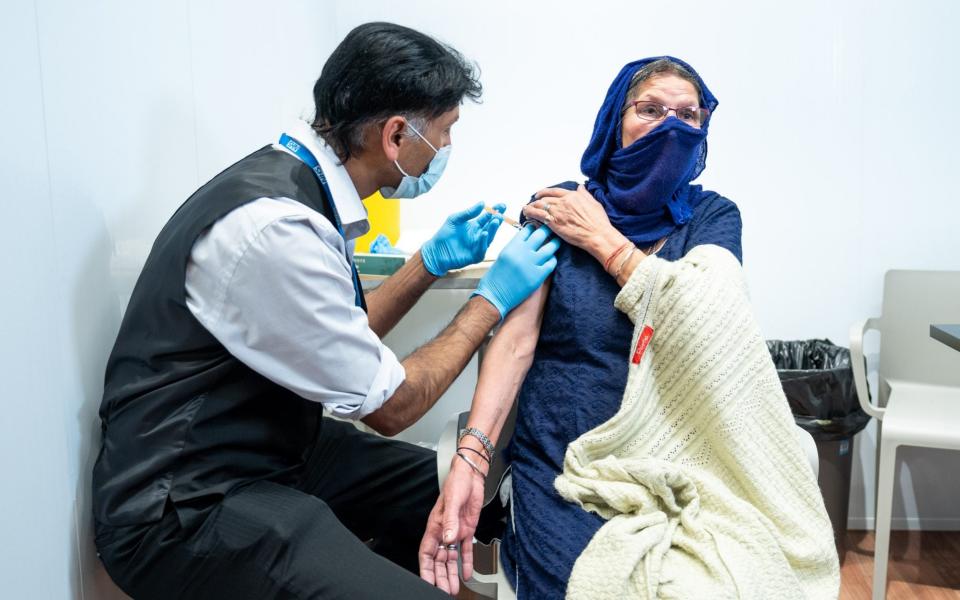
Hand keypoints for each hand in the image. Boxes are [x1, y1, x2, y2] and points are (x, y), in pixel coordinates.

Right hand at [419, 459, 485, 594]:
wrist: (471, 475)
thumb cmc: (456, 483)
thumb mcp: (452, 501)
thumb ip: (450, 521)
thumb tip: (448, 538)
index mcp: (435, 526)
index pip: (427, 553)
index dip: (426, 569)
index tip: (427, 582)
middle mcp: (444, 532)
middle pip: (439, 560)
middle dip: (440, 576)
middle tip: (444, 591)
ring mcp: (455, 532)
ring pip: (451, 558)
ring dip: (452, 573)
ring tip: (453, 588)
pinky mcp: (467, 530)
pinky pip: (465, 550)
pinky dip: (466, 562)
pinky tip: (466, 574)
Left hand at [421, 202, 504, 275]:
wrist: (436, 251)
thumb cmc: (444, 235)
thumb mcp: (455, 219)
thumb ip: (468, 213)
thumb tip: (482, 203)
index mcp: (475, 226)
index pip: (487, 217)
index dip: (495, 211)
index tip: (501, 205)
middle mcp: (479, 236)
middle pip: (490, 227)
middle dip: (496, 220)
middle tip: (500, 214)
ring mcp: (478, 246)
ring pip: (489, 238)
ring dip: (492, 229)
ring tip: (495, 221)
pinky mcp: (475, 256)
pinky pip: (482, 249)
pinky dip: (483, 241)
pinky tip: (484, 233)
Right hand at [473, 224, 560, 318]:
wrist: (494, 296)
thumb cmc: (495, 277)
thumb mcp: (503, 256)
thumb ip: (516, 247)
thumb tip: (529, 241)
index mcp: (512, 246)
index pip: (528, 230)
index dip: (535, 227)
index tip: (539, 227)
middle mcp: (522, 253)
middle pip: (541, 235)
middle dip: (548, 230)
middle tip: (553, 229)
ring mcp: (531, 264)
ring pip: (550, 248)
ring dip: (555, 243)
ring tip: (557, 241)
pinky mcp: (538, 276)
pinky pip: (551, 264)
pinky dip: (553, 260)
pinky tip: (551, 259)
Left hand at [522, 184, 625, 261]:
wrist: (597, 235)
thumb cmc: (598, 222)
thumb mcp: (594, 203)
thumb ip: (585, 194)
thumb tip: (580, 187)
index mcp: (573, 196)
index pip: (555, 191)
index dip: (545, 192)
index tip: (540, 194)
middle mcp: (564, 202)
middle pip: (545, 198)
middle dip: (537, 200)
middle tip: (532, 203)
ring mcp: (558, 212)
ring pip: (539, 205)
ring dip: (531, 206)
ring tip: (526, 209)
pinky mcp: (553, 223)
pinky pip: (538, 215)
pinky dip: (530, 213)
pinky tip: (526, 214)